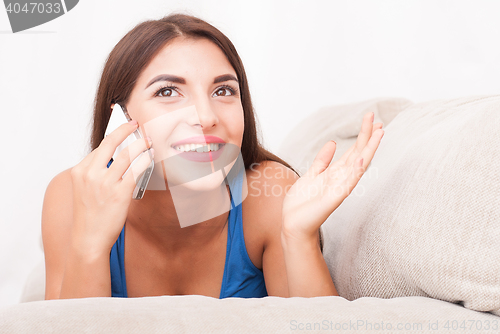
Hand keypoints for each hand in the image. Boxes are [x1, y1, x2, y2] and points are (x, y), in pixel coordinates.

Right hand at [70, 120, 152, 252]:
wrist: (88, 239)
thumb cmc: (89, 216)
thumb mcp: (85, 190)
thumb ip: (96, 174)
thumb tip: (115, 161)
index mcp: (80, 172)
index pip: (100, 147)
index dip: (114, 135)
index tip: (124, 129)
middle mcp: (91, 174)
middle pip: (111, 143)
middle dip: (125, 129)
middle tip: (136, 124)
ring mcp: (105, 183)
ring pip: (127, 155)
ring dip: (140, 144)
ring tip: (148, 141)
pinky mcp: (119, 193)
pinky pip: (136, 170)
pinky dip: (145, 160)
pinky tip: (150, 157)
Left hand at [282, 112, 383, 239]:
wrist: (293, 224)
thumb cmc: (302, 204)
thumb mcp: (311, 175)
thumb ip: (322, 161)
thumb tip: (333, 142)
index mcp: (335, 173)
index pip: (353, 150)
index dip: (362, 135)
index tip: (370, 119)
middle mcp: (341, 179)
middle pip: (358, 154)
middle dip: (367, 136)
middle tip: (376, 118)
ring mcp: (339, 188)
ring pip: (358, 166)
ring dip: (368, 150)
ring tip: (378, 133)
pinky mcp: (333, 199)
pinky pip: (347, 184)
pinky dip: (354, 171)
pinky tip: (361, 159)